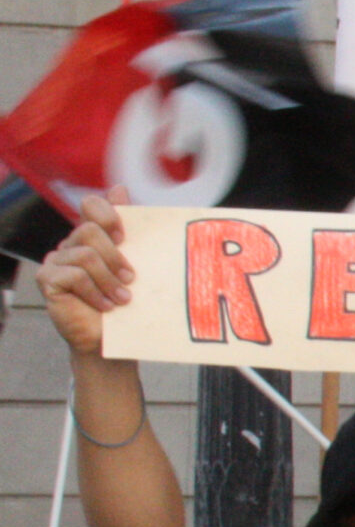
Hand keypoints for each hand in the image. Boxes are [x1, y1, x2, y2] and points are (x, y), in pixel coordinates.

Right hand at [37, 195, 133, 356]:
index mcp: (92, 237)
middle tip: (130, 279)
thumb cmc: (122, 302)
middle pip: (89, 230)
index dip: (108, 214)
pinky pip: (73, 275)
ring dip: (109, 279)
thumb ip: (129, 232)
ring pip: (84, 254)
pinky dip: (94, 291)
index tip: (124, 237)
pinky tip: (104, 305)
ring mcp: (55, 260)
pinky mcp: (47, 279)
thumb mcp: (134, 265)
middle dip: (114, 256)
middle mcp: (70, 244)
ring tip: (122, 299)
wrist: (109, 338)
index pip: (92, 205)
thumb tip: (119, 188)